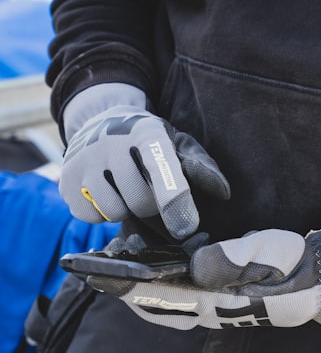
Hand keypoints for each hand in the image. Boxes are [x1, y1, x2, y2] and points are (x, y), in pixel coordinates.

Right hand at [60, 104, 229, 239]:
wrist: (99, 123)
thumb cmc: (147, 142)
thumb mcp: (176, 144)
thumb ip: (200, 167)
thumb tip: (222, 192)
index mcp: (146, 131)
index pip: (161, 168)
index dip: (175, 200)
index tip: (187, 229)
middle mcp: (111, 141)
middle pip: (140, 202)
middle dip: (151, 207)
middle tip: (147, 189)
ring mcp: (83, 160)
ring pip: (115, 212)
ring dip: (126, 210)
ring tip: (125, 188)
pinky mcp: (65, 180)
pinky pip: (91, 217)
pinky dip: (102, 213)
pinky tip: (106, 193)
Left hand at [88, 223, 320, 329]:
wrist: (316, 282)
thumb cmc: (293, 266)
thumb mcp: (269, 255)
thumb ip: (233, 259)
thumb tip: (196, 264)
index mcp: (217, 301)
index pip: (162, 297)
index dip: (130, 287)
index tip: (101, 276)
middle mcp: (208, 308)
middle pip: (154, 305)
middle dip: (123, 289)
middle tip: (96, 270)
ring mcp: (211, 305)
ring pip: (162, 302)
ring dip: (134, 288)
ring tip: (112, 267)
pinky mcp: (217, 296)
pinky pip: (176, 296)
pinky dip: (154, 286)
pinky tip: (146, 269)